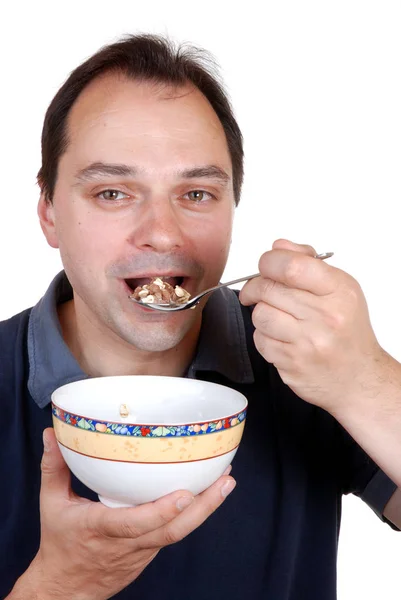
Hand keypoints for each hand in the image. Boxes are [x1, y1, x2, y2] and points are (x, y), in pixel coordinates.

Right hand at [10, 428, 235, 599]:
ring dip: (206, 508)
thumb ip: (53, 467)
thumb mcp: (51, 504)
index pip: (134, 524)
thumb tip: (52, 434)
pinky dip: (194, 515)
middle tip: (226, 479)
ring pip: (178, 533)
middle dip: (203, 506)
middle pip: (171, 530)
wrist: (66, 590)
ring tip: (226, 481)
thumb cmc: (60, 543)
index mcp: (101, 528)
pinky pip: (174, 534)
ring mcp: (142, 551)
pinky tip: (208, 493)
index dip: (161, 511)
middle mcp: (127, 542)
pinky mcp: (149, 553)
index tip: (185, 495)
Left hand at [239, 238, 384, 414]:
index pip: (291, 266)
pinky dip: (264, 336)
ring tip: (277, 317)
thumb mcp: (340, 289)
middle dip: (255, 286)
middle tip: (257, 290)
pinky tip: (281, 338)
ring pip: (260, 315)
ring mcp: (307, 343)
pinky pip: (260, 340)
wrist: (358, 378)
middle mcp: (324, 317)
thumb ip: (307, 263)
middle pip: (268, 289)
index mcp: (338, 291)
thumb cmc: (347, 330)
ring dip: (261, 312)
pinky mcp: (291, 364)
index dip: (268, 261)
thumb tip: (278, 246)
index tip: (265, 266)